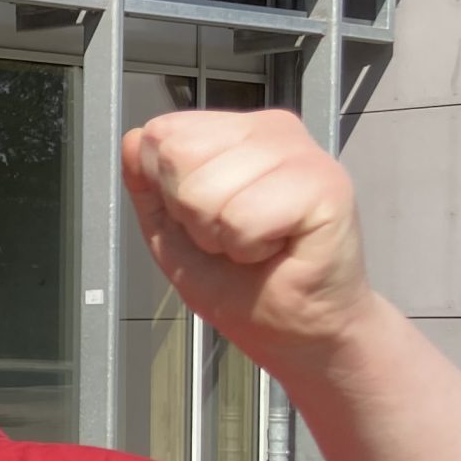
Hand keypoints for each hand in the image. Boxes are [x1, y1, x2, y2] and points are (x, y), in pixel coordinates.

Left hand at [122, 109, 376, 369]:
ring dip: (219, 235)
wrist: (295, 330)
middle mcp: (272, 131)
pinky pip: (243, 216)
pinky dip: (247, 247)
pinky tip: (277, 250)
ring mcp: (303, 154)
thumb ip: (148, 186)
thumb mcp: (171, 231)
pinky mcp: (328, 186)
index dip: (165, 188)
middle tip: (230, 234)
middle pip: (177, 154)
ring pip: (204, 189)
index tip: (204, 218)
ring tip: (254, 244)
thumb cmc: (240, 281)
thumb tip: (132, 139)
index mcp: (236, 132)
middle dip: (189, 212)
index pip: (162, 133)